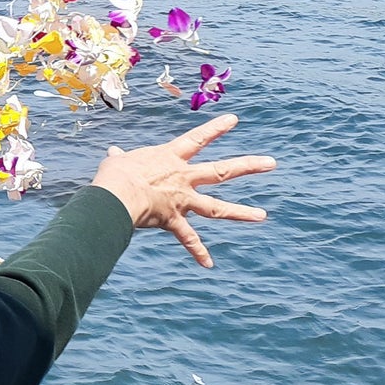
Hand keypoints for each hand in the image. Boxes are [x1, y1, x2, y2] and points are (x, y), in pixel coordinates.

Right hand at [89, 113, 273, 268]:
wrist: (117, 195)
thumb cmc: (116, 174)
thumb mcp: (119, 161)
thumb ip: (121, 157)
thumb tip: (113, 152)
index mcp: (170, 158)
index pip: (198, 139)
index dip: (215, 129)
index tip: (234, 120)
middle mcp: (183, 178)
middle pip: (221, 171)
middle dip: (248, 166)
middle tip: (272, 163)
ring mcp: (182, 200)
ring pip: (217, 207)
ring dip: (241, 212)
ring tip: (262, 216)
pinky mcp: (173, 221)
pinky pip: (188, 239)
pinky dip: (198, 252)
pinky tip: (209, 264)